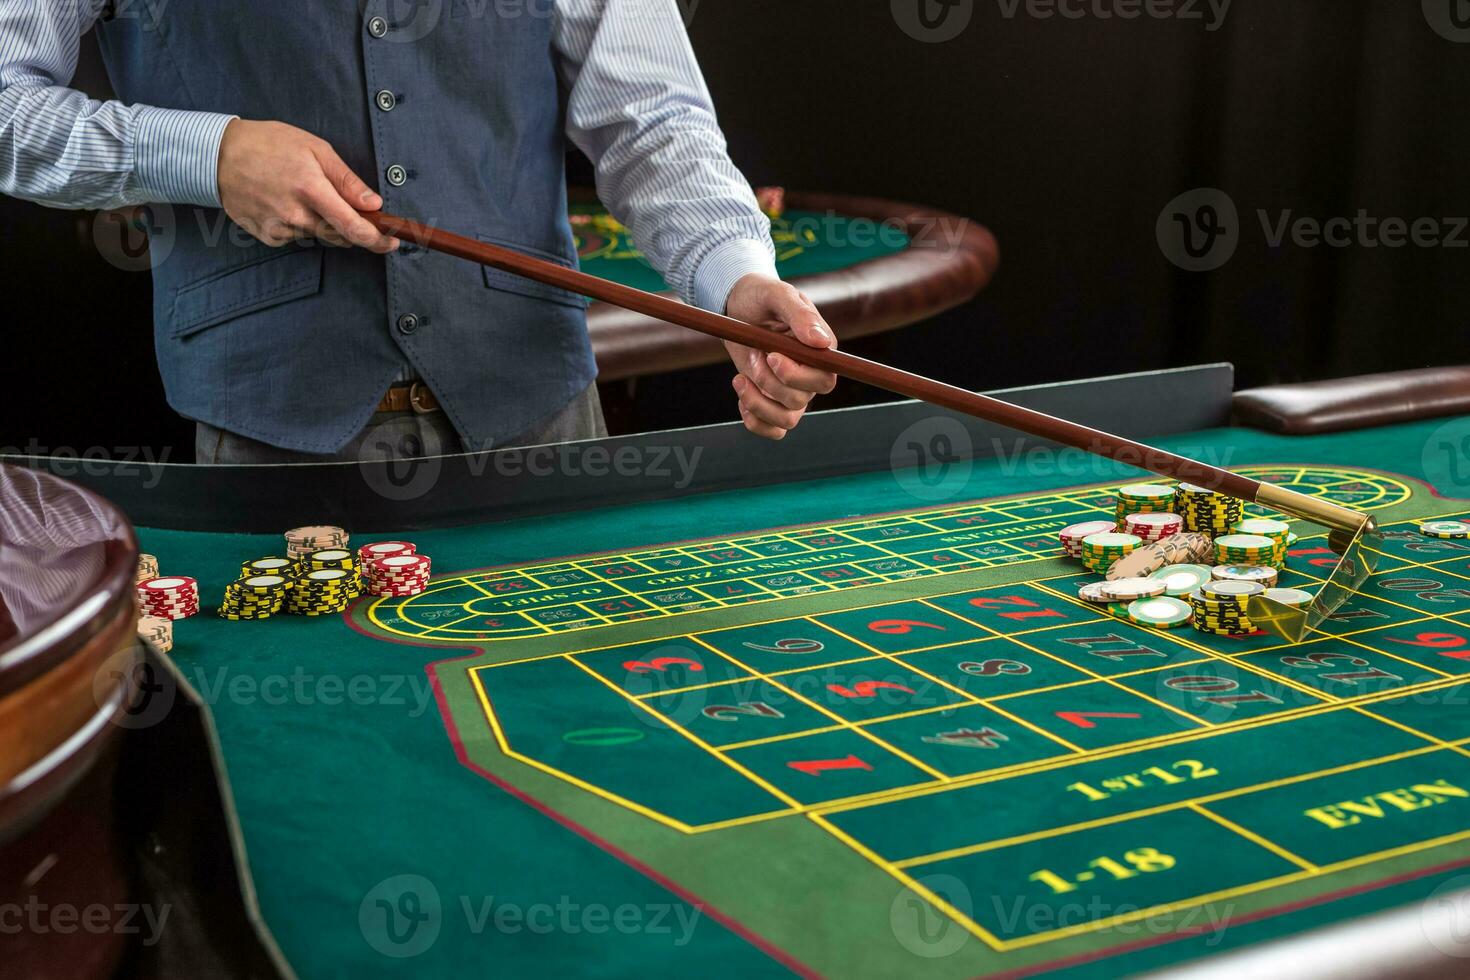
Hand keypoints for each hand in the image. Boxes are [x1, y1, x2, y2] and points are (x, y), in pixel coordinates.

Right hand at [217, 120, 398, 252]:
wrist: (218, 155)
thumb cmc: (269, 144)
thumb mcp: (315, 149)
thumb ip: (347, 180)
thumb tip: (374, 204)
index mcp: (311, 190)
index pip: (352, 226)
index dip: (377, 238)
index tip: (392, 240)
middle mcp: (295, 215)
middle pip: (340, 235)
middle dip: (351, 227)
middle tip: (344, 205)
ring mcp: (279, 228)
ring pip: (318, 235)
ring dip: (322, 221)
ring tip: (301, 191)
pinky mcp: (267, 236)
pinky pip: (297, 236)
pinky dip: (300, 224)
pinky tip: (285, 202)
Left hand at [723, 275, 838, 440]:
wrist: (736, 305)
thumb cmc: (760, 296)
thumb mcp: (777, 295)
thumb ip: (800, 315)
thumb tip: (822, 342)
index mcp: (820, 350)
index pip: (825, 378)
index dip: (797, 375)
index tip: (771, 356)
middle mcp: (810, 375)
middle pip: (802, 399)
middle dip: (769, 383)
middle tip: (753, 355)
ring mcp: (792, 392)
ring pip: (787, 419)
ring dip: (757, 401)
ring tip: (741, 375)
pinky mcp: (773, 403)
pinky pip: (774, 430)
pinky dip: (755, 420)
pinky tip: (742, 396)